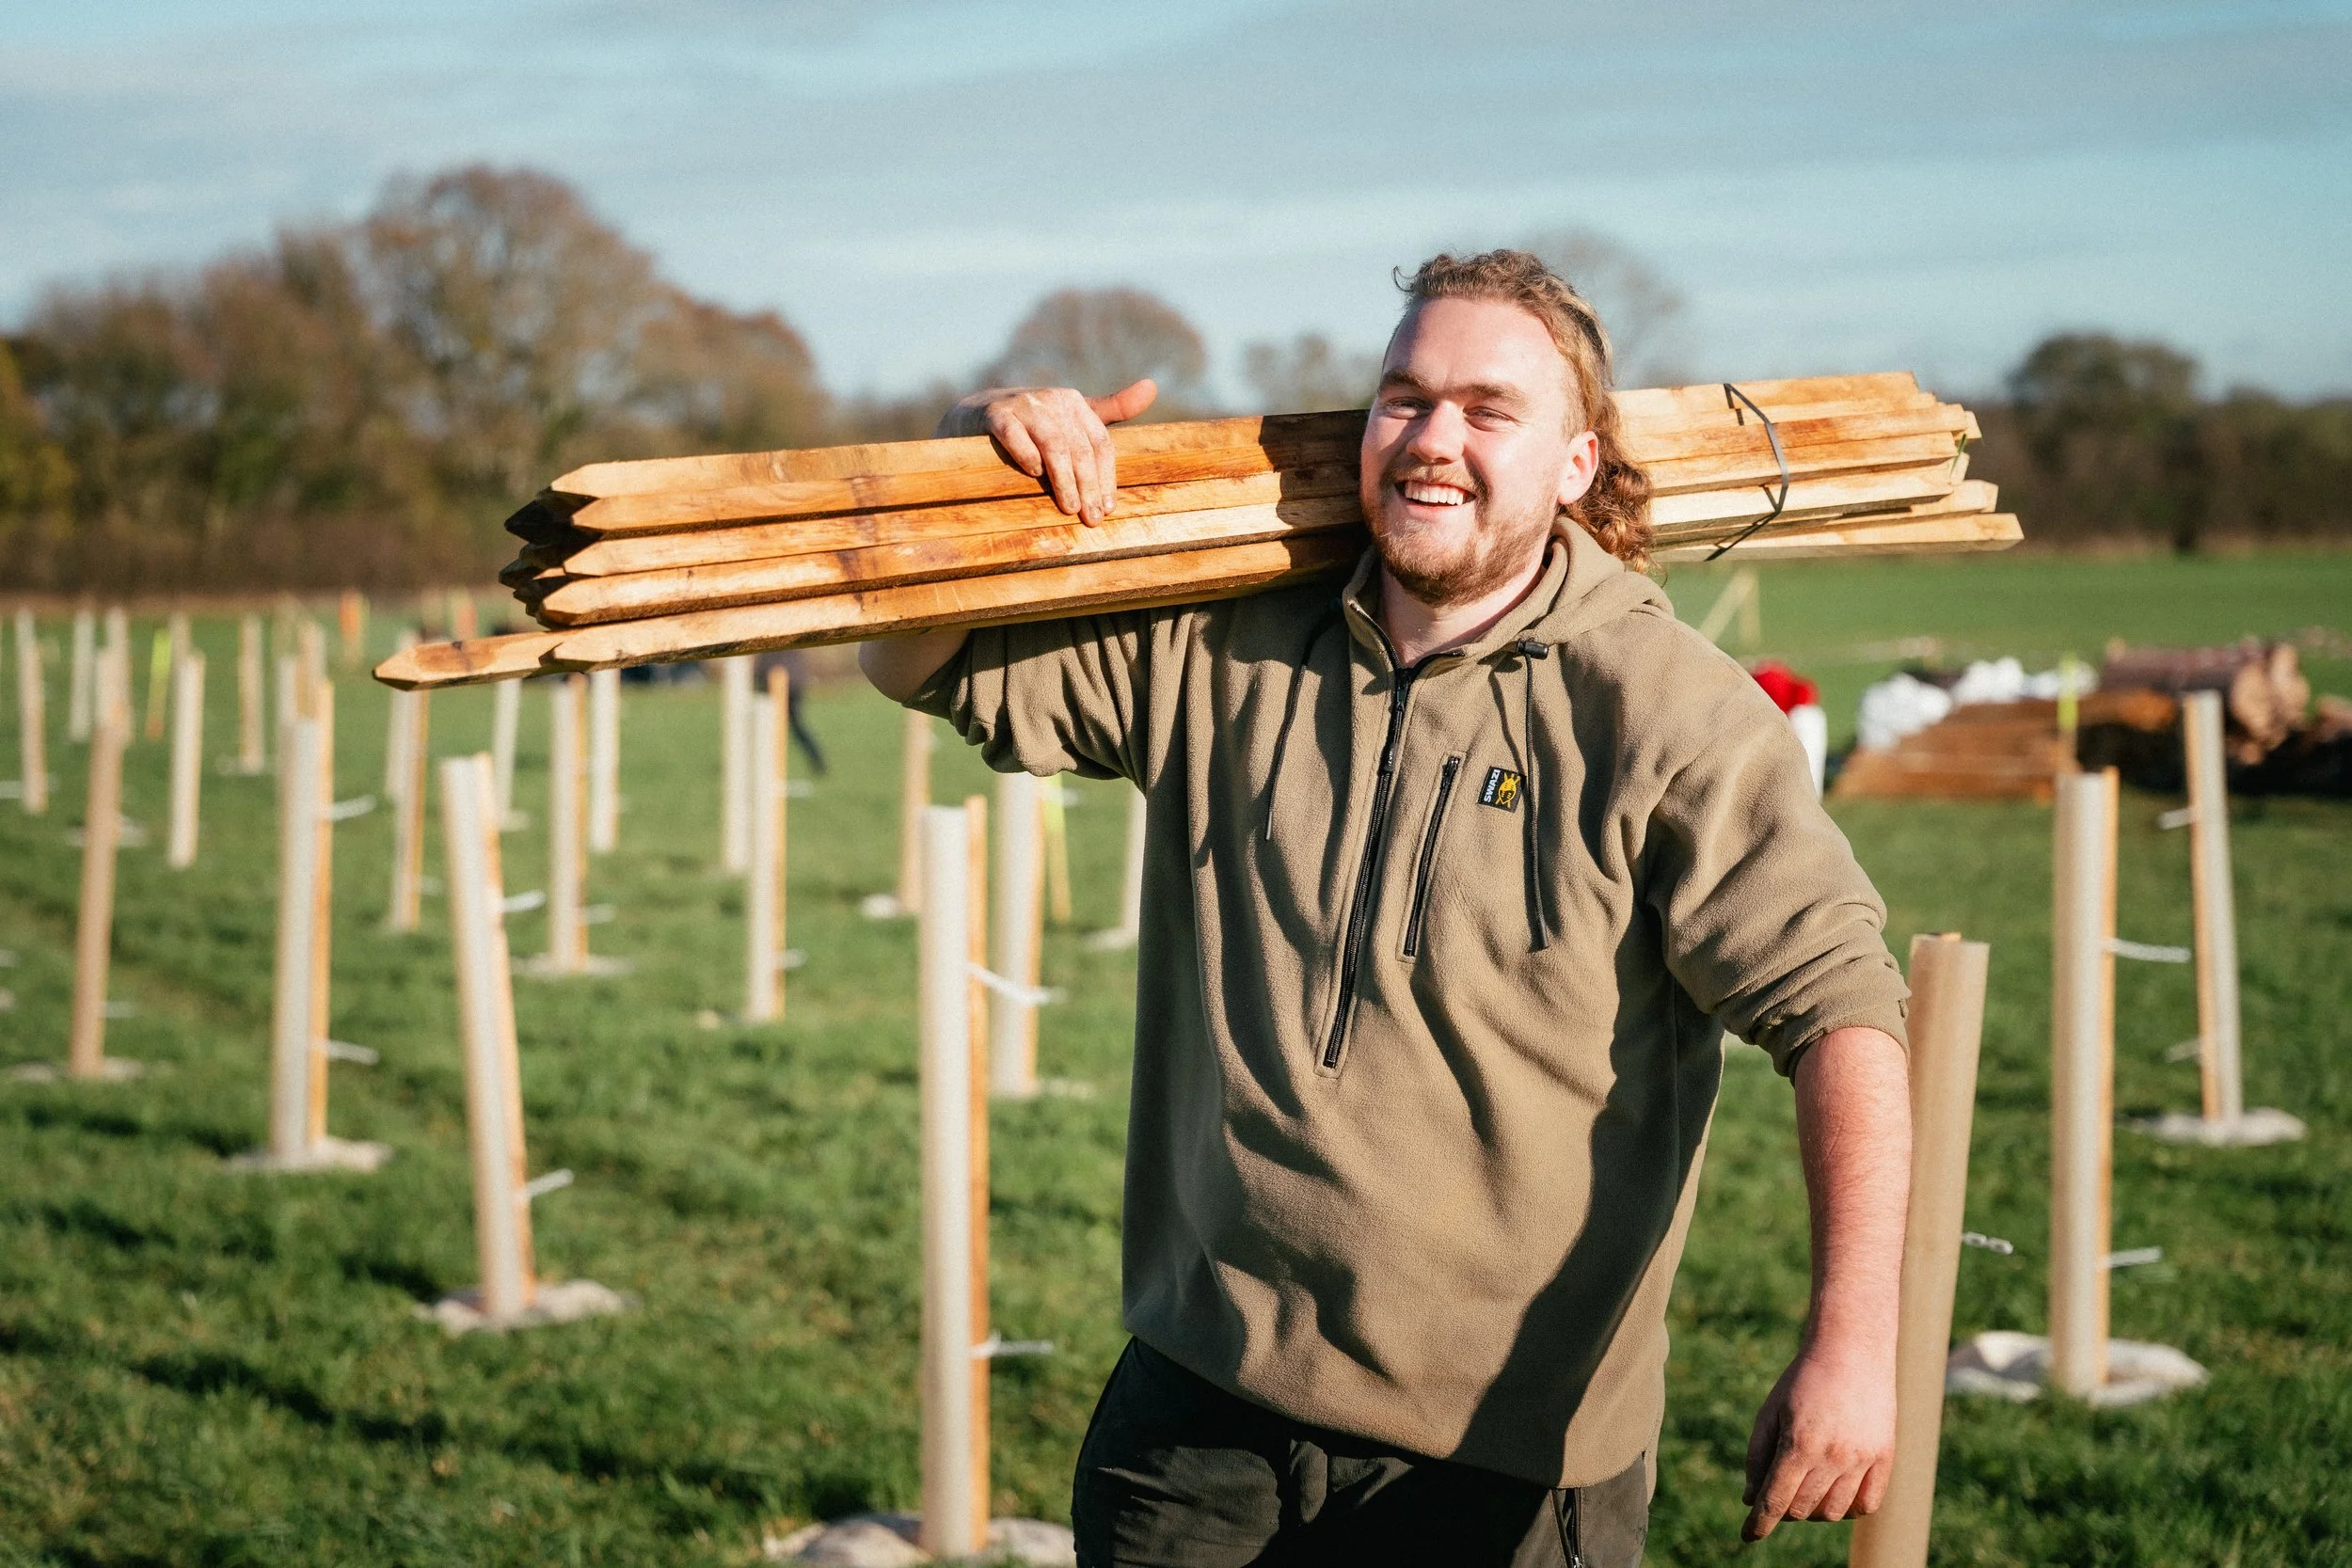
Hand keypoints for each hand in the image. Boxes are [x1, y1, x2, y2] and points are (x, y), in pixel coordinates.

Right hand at [936, 379, 1156, 523]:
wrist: (976, 416)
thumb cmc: (1031, 425)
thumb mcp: (1071, 418)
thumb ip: (1111, 409)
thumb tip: (1152, 387)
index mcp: (1075, 404)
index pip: (1100, 444)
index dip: (1106, 478)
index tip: (1107, 509)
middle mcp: (1053, 400)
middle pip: (1080, 448)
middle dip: (1089, 486)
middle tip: (1091, 518)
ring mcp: (1023, 405)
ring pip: (1053, 444)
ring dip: (1063, 478)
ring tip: (1069, 507)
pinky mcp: (996, 414)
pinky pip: (1014, 434)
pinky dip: (1026, 454)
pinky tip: (1033, 474)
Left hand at [1740, 1337, 1895, 1542]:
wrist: (1852, 1351)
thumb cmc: (1802, 1381)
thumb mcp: (1770, 1413)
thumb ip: (1758, 1457)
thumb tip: (1750, 1501)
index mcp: (1799, 1444)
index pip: (1775, 1501)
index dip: (1759, 1524)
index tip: (1748, 1536)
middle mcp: (1833, 1456)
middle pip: (1802, 1510)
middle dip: (1784, 1509)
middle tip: (1779, 1493)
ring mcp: (1862, 1459)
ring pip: (1833, 1512)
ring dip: (1813, 1511)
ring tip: (1805, 1490)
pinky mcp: (1884, 1458)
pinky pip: (1867, 1504)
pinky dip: (1847, 1509)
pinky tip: (1834, 1495)